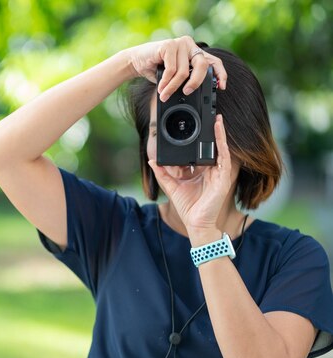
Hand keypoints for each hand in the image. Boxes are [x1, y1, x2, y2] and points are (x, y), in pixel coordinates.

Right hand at [128, 36, 226, 101]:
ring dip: (173, 87)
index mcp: (194, 52)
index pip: (213, 61)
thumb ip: (186, 79)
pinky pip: (172, 69)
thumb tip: (195, 92)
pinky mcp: (169, 45)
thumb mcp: (175, 75)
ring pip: (183, 71)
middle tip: (187, 92)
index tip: (221, 87)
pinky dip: (166, 82)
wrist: (136, 61)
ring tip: (165, 95)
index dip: (220, 74)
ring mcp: (180, 43)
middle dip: (196, 82)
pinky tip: (161, 88)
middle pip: (202, 65)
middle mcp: (190, 45)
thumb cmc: (156, 69)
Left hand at [148, 115, 234, 236]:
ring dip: (219, 132)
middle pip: (211, 146)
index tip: (192, 124)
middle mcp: (211, 169)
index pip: (199, 150)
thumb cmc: (188, 207)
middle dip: (210, 131)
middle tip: (207, 114)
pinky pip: (224, 156)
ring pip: (220, 148)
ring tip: (216, 117)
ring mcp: (219, 172)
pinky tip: (219, 131)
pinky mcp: (223, 176)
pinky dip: (222, 143)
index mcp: (200, 171)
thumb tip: (153, 161)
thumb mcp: (171, 186)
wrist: (196, 223)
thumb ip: (162, 173)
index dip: (197, 139)